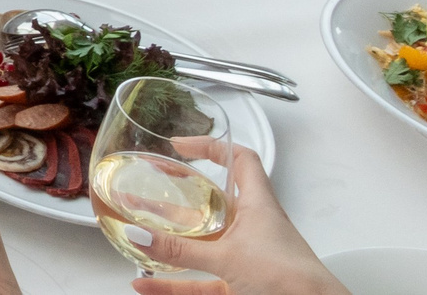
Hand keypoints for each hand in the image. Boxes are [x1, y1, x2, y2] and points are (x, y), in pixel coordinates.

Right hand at [125, 142, 343, 294]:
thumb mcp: (227, 257)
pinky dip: (173, 283)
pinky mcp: (240, 284)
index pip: (241, 160)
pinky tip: (147, 286)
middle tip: (147, 191)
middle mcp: (252, 227)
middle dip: (178, 199)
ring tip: (137, 237)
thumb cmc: (288, 278)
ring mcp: (245, 257)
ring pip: (202, 244)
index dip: (213, 147)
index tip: (181, 146)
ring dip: (170, 243)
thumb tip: (138, 234)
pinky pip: (199, 281)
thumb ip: (180, 248)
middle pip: (211, 203)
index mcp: (257, 206)